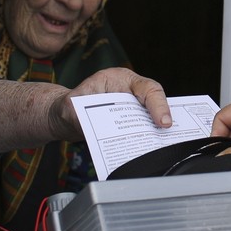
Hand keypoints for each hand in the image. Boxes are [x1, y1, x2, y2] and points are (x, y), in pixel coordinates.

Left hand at [50, 67, 170, 142]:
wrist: (67, 116)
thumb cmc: (71, 105)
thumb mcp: (71, 107)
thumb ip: (78, 115)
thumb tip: (87, 126)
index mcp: (119, 79)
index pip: (148, 88)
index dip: (159, 105)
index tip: (163, 122)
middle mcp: (130, 91)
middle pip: (155, 103)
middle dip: (162, 119)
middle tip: (163, 136)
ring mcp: (132, 107)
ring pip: (151, 119)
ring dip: (154, 133)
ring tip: (154, 147)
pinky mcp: (130, 122)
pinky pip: (142, 131)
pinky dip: (144, 141)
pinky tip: (142, 151)